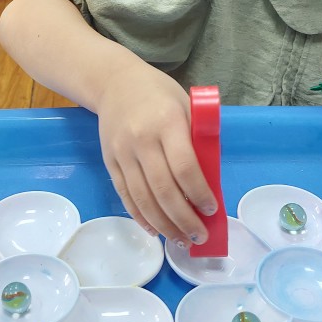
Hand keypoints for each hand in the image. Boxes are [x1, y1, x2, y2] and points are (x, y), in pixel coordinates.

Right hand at [96, 63, 217, 244]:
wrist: (114, 82)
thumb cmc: (159, 94)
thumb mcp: (186, 106)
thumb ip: (197, 140)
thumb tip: (209, 183)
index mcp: (167, 122)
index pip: (184, 167)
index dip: (199, 193)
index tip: (212, 209)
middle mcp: (142, 139)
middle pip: (163, 189)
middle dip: (184, 219)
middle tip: (199, 236)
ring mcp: (122, 152)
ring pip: (143, 198)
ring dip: (164, 225)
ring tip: (181, 240)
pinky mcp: (109, 161)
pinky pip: (125, 195)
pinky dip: (140, 216)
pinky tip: (155, 230)